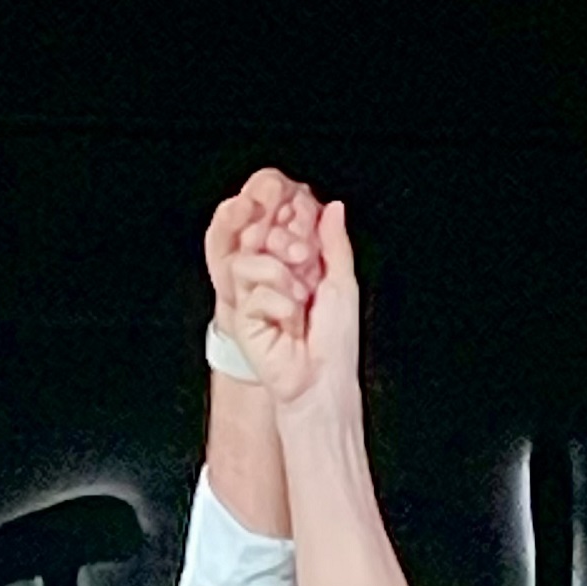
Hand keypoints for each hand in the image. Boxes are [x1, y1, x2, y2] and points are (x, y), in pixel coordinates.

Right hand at [225, 196, 360, 412]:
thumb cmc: (336, 340)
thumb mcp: (342, 280)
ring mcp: (256, 298)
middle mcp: (274, 279)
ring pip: (250, 260)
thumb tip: (333, 207)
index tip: (308, 234)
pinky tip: (288, 323)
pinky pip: (251, 292)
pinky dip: (277, 304)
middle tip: (305, 263)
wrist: (323, 378)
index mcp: (297, 267)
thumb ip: (334, 242)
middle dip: (286, 243)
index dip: (293, 222)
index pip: (284, 228)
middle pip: (262, 236)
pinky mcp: (244, 319)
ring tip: (299, 299)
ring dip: (279, 275)